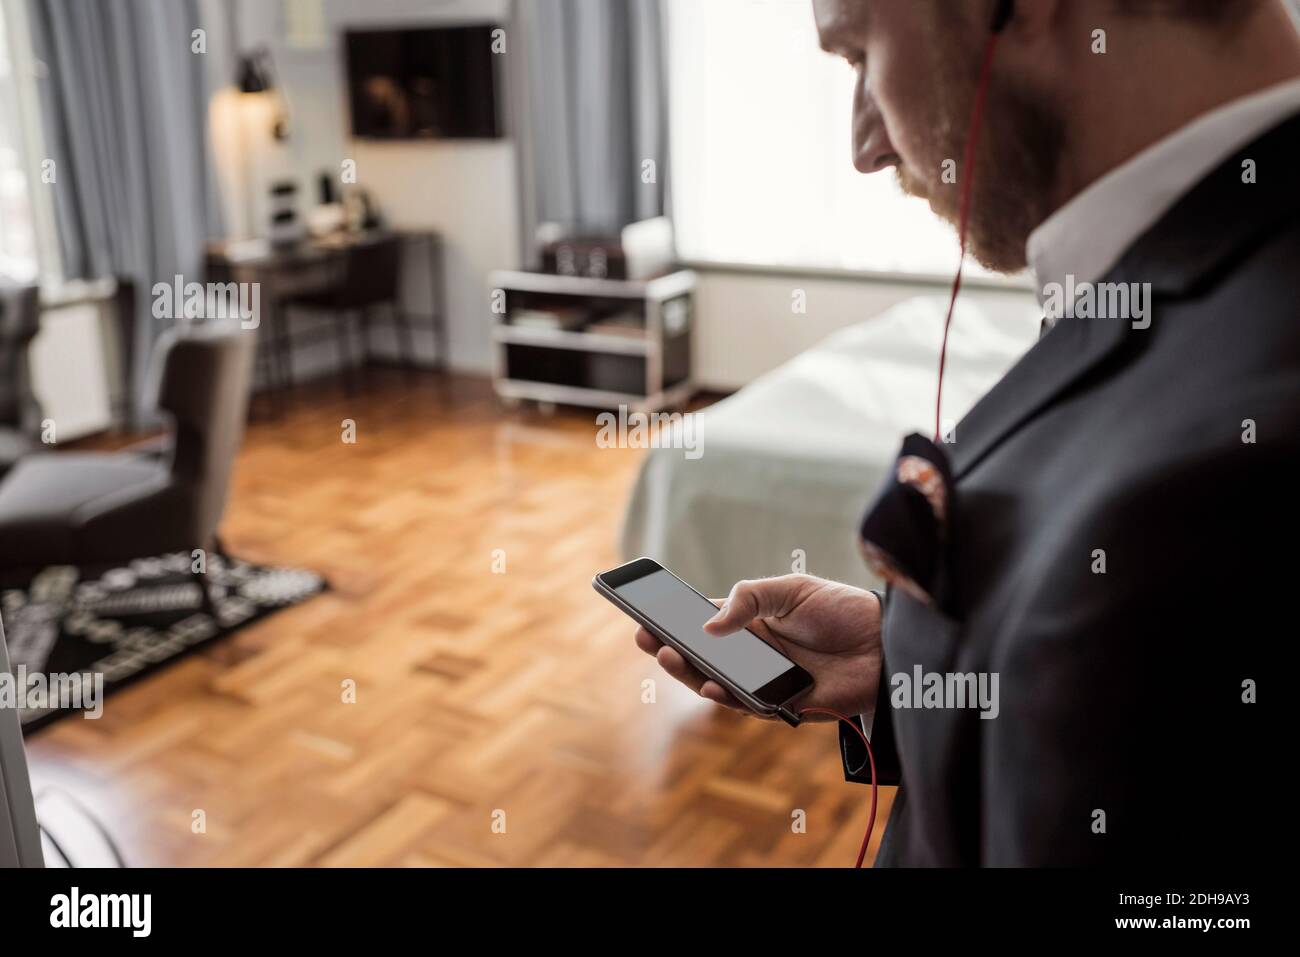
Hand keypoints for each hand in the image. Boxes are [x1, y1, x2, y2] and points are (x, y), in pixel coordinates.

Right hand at [633, 575, 882, 722]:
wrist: (887, 641)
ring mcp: (765, 681)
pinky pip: (746, 705)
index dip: (674, 623)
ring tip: (667, 656)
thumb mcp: (791, 589)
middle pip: (701, 657)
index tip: (645, 616)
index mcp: (752, 624)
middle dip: (670, 649)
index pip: (703, 625)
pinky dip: (724, 696)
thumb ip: (748, 599)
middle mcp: (754, 655)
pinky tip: (709, 682)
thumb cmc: (842, 610)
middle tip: (646, 638)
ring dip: (689, 673)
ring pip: (716, 683)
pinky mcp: (783, 705)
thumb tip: (709, 625)